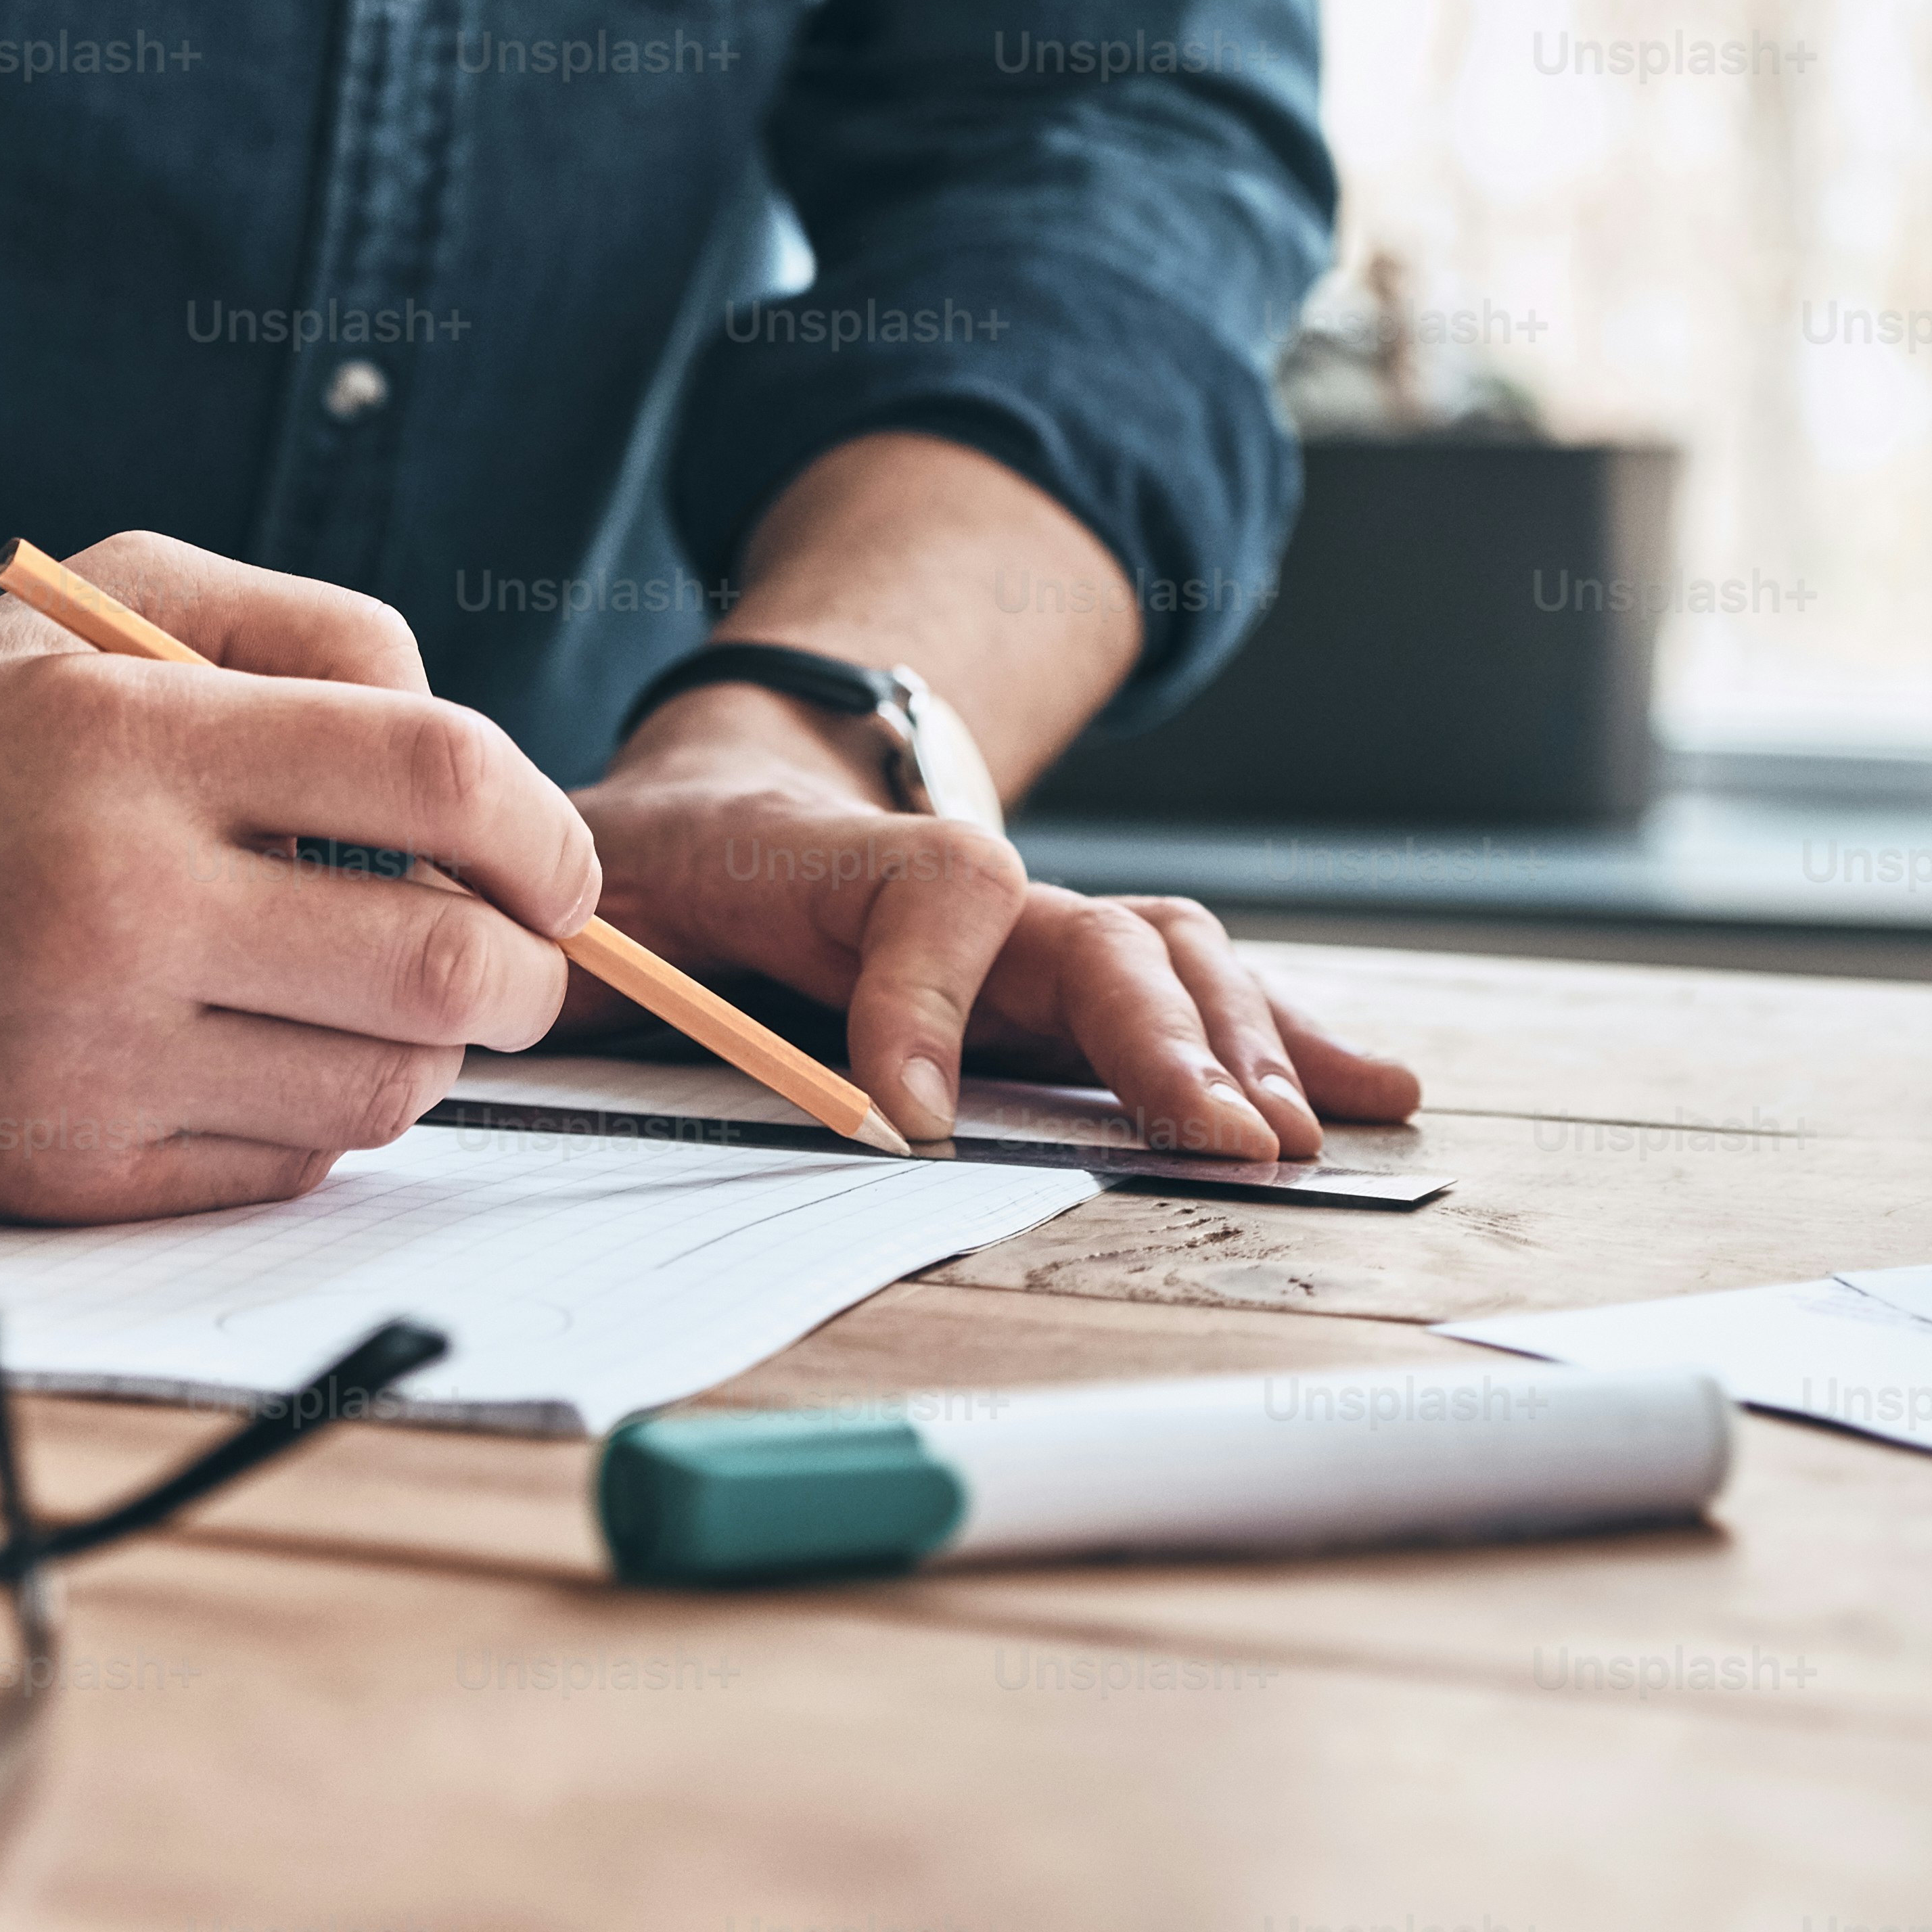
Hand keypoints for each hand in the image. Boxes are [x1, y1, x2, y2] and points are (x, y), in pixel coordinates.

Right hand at [0, 533, 600, 1224]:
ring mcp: (85, 1051)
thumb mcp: (95, 606)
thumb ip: (305, 632)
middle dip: (523, 968)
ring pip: (382, 1089)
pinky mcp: (55, 1173)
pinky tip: (257, 1056)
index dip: (544, 831)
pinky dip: (313, 1120)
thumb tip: (462, 745)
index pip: (441, 776)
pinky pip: (281, 1171)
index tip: (552, 865)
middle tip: (505, 951)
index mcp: (135, 739)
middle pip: (446, 964)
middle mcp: (117, 901)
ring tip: (360, 995)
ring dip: (419, 1049)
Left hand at [574, 695, 1421, 1157]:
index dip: (922, 1006)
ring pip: (1169, 959)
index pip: (929, 895)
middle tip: (1214, 1144)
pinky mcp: (1076, 976)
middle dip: (1160, 1042)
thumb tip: (555, 1015)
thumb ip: (581, 954)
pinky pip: (1200, 991)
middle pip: (1096, 937)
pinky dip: (1293, 1036)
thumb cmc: (647, 867)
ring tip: (1289, 1137)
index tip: (902, 1121)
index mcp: (836, 860)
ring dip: (1240, 1047)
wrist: (733, 787)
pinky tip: (1376, 1094)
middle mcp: (967, 888)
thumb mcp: (585, 898)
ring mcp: (1038, 930)